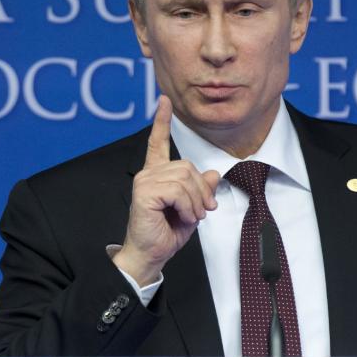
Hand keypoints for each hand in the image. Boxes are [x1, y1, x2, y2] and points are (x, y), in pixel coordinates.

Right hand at [113, 95, 219, 285]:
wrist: (150, 255)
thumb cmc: (166, 234)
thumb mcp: (191, 209)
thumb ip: (201, 190)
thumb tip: (212, 173)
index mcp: (156, 174)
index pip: (158, 143)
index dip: (161, 121)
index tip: (164, 101)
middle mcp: (148, 173)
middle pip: (187, 166)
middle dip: (201, 190)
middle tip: (203, 211)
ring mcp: (144, 181)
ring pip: (185, 178)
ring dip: (195, 202)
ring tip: (191, 217)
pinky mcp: (145, 192)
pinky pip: (178, 190)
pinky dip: (187, 206)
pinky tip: (182, 217)